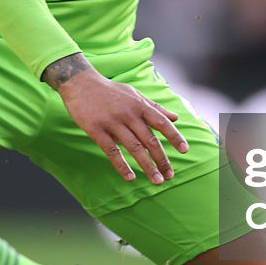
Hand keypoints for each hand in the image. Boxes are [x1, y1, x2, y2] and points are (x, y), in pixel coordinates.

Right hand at [45, 55, 188, 184]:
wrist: (80, 83)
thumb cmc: (111, 91)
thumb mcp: (135, 94)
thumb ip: (155, 107)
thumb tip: (176, 118)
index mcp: (140, 105)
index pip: (162, 123)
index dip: (174, 137)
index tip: (185, 150)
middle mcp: (129, 113)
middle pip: (150, 140)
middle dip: (162, 159)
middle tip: (170, 175)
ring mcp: (112, 122)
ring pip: (134, 148)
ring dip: (147, 166)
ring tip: (157, 180)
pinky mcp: (96, 130)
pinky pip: (112, 151)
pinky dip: (122, 165)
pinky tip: (130, 177)